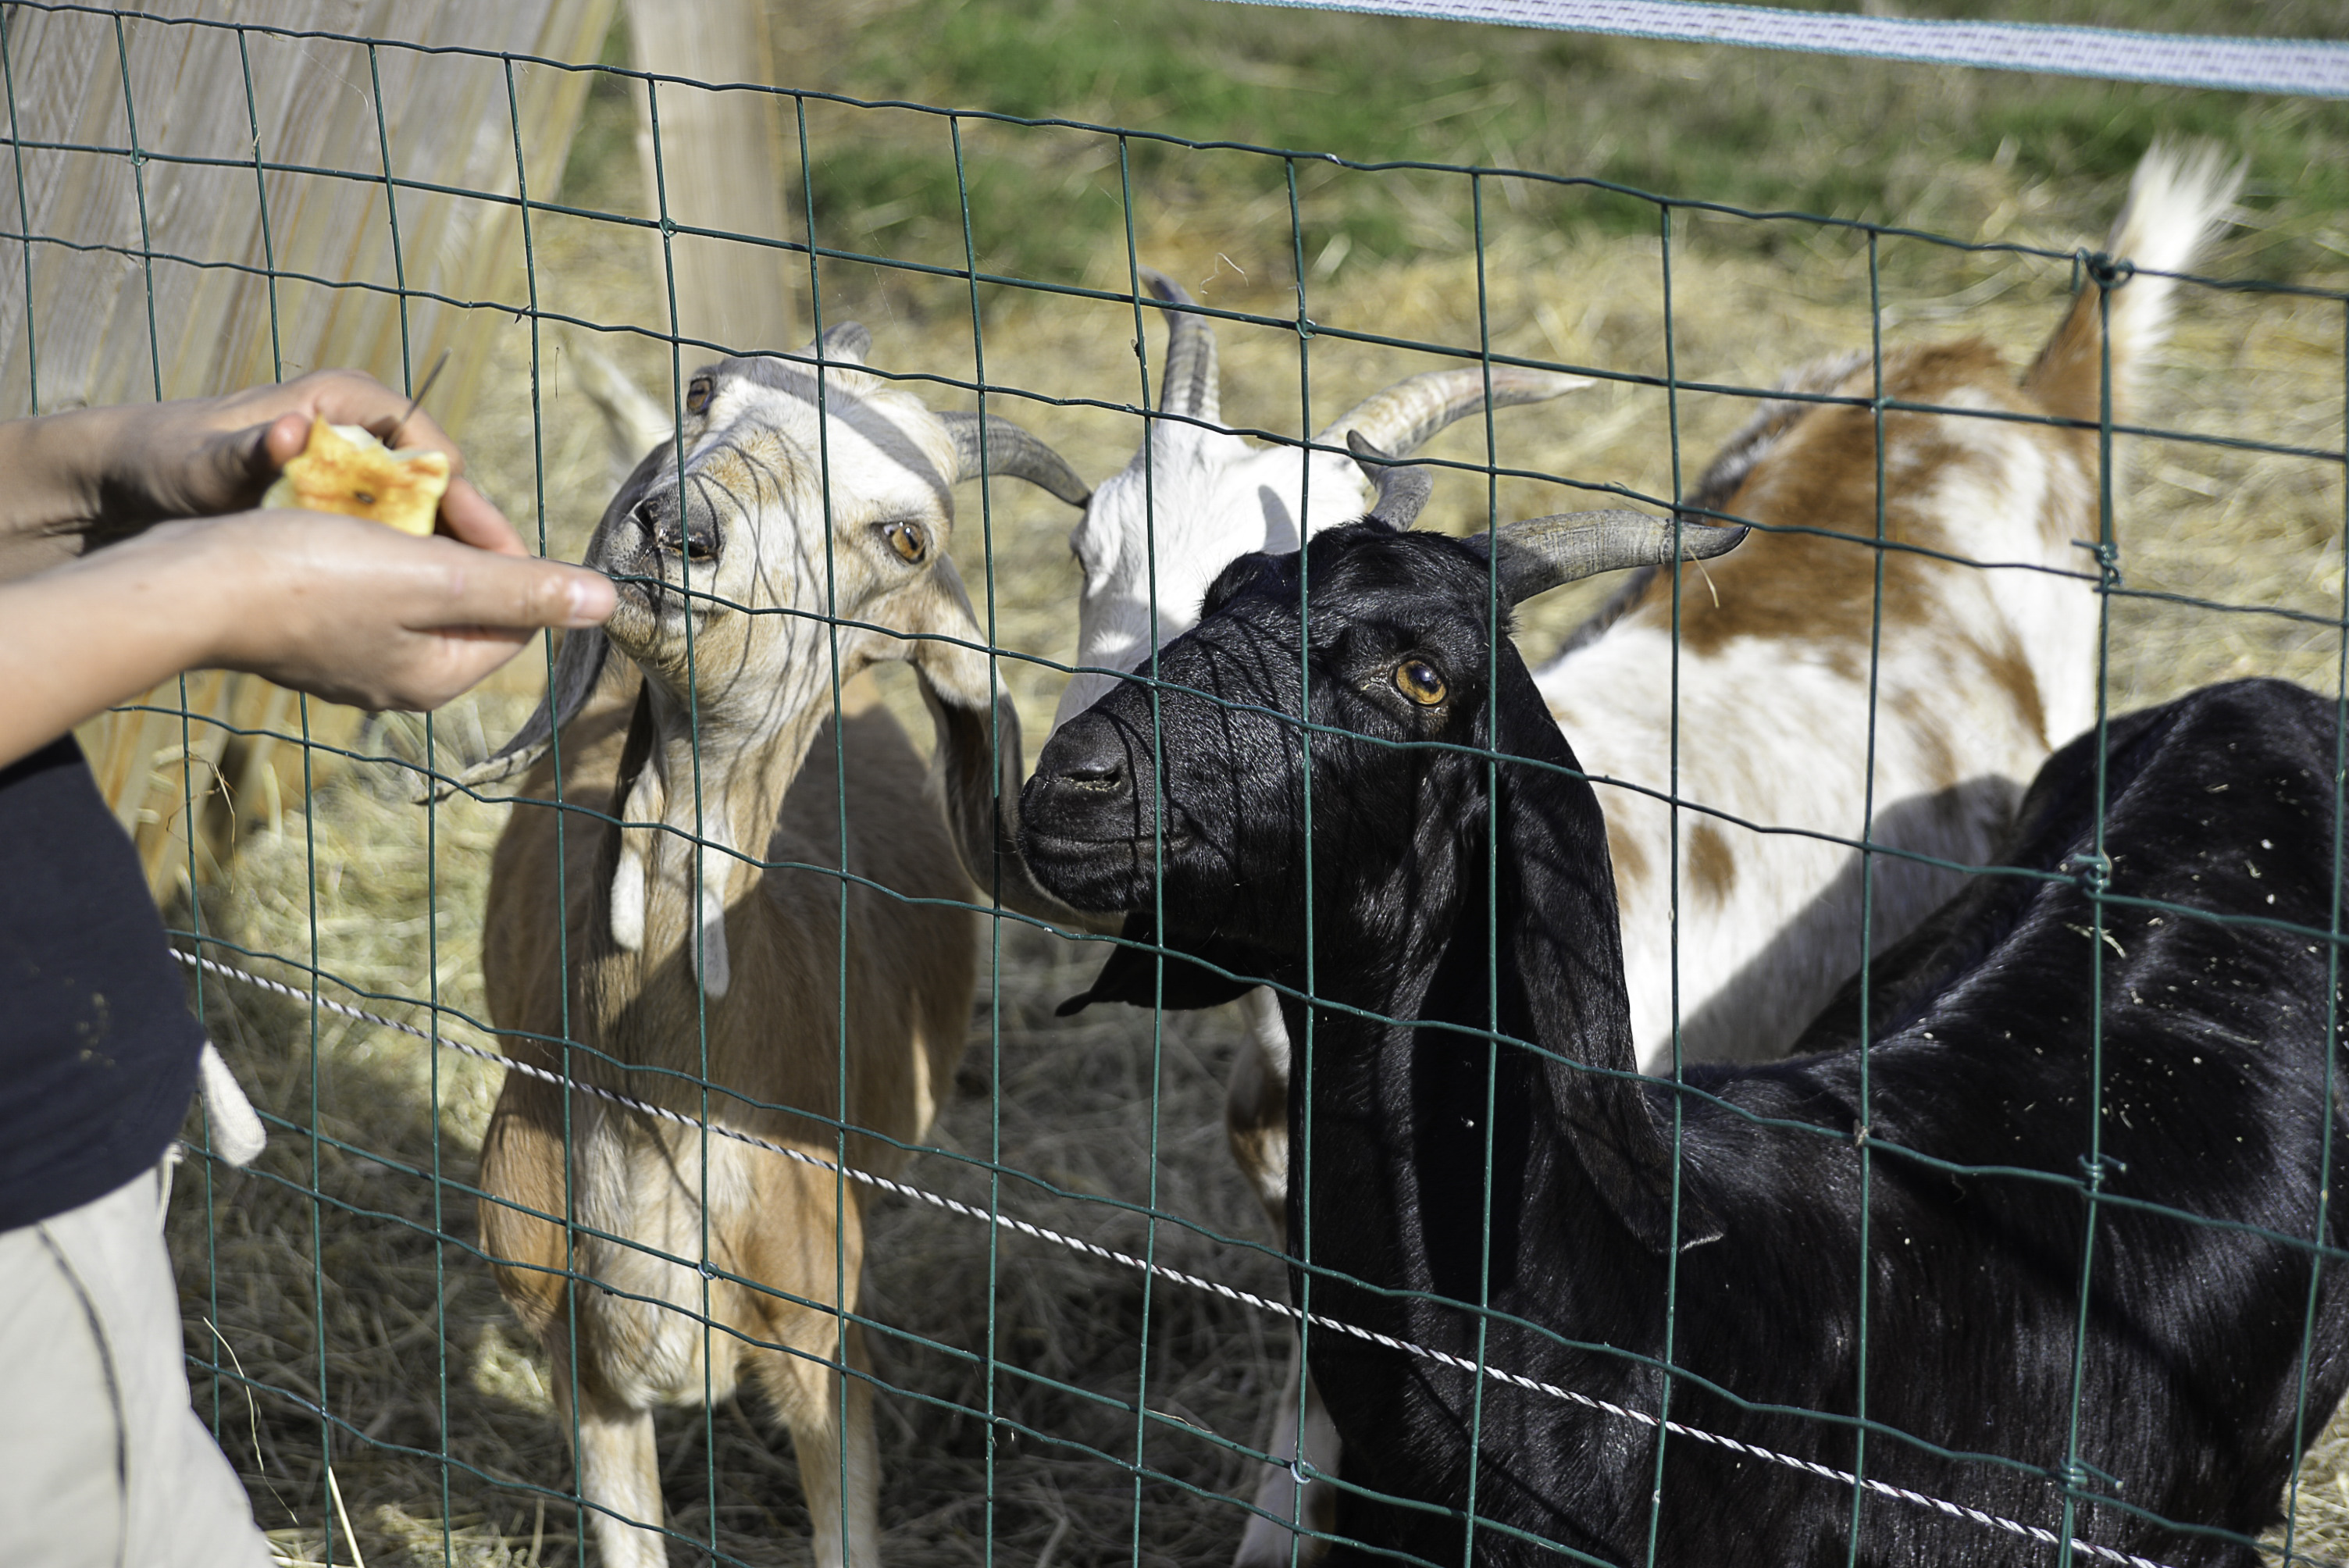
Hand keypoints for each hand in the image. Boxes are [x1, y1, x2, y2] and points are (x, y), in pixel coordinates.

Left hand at [0, 368, 519, 560]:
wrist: (122, 481)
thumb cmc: (164, 462)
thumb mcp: (207, 463)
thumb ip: (249, 452)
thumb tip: (293, 429)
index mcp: (351, 399)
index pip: (439, 453)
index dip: (471, 506)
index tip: (494, 553)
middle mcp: (361, 427)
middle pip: (440, 491)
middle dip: (465, 544)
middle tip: (499, 595)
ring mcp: (354, 465)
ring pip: (421, 518)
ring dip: (440, 564)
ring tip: (463, 613)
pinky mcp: (341, 499)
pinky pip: (392, 536)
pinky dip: (404, 569)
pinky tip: (411, 611)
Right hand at [179, 509, 612, 709]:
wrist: (186, 584)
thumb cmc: (308, 576)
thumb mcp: (434, 577)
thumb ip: (520, 587)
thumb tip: (607, 601)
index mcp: (438, 677)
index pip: (516, 615)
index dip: (507, 553)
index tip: (470, 503)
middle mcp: (399, 681)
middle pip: (466, 602)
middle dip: (457, 545)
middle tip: (425, 497)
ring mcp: (350, 661)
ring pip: (412, 590)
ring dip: (409, 542)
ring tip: (380, 506)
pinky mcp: (308, 634)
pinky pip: (361, 587)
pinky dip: (363, 550)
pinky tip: (338, 522)